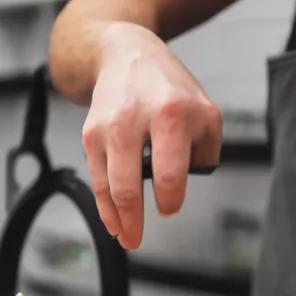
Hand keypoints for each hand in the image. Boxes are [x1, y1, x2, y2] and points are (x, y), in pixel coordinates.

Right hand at [82, 22, 221, 249]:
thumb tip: (184, 186)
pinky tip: (112, 219)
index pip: (169, 174)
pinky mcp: (90, 133)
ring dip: (115, 218)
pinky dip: (103, 203)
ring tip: (126, 237)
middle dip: (134, 220)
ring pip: (107, 185)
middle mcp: (133, 119)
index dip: (171, 200)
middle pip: (129, 184)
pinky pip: (96, 177)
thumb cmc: (170, 89)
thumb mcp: (206, 113)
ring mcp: (107, 126)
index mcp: (171, 114)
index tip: (170, 207)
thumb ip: (205, 153)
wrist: (126, 54)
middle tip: (138, 240)